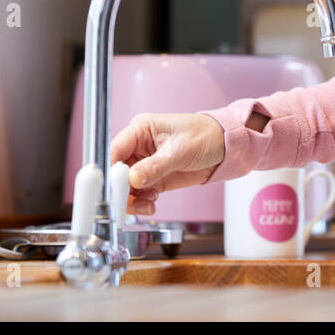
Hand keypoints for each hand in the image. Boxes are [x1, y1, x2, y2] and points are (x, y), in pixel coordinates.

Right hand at [108, 113, 226, 214]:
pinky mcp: (153, 179)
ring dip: (132, 200)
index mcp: (141, 130)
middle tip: (128, 203)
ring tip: (148, 205)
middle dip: (120, 190)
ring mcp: (145, 164)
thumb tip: (132, 179)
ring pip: (125, 187)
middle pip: (116, 172)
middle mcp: (138, 147)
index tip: (111, 189)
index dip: (109, 171)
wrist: (225, 148)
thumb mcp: (181, 150)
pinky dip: (141, 203)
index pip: (114, 150)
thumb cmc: (206, 136)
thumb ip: (156, 166)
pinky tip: (152, 204)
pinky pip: (138, 194)